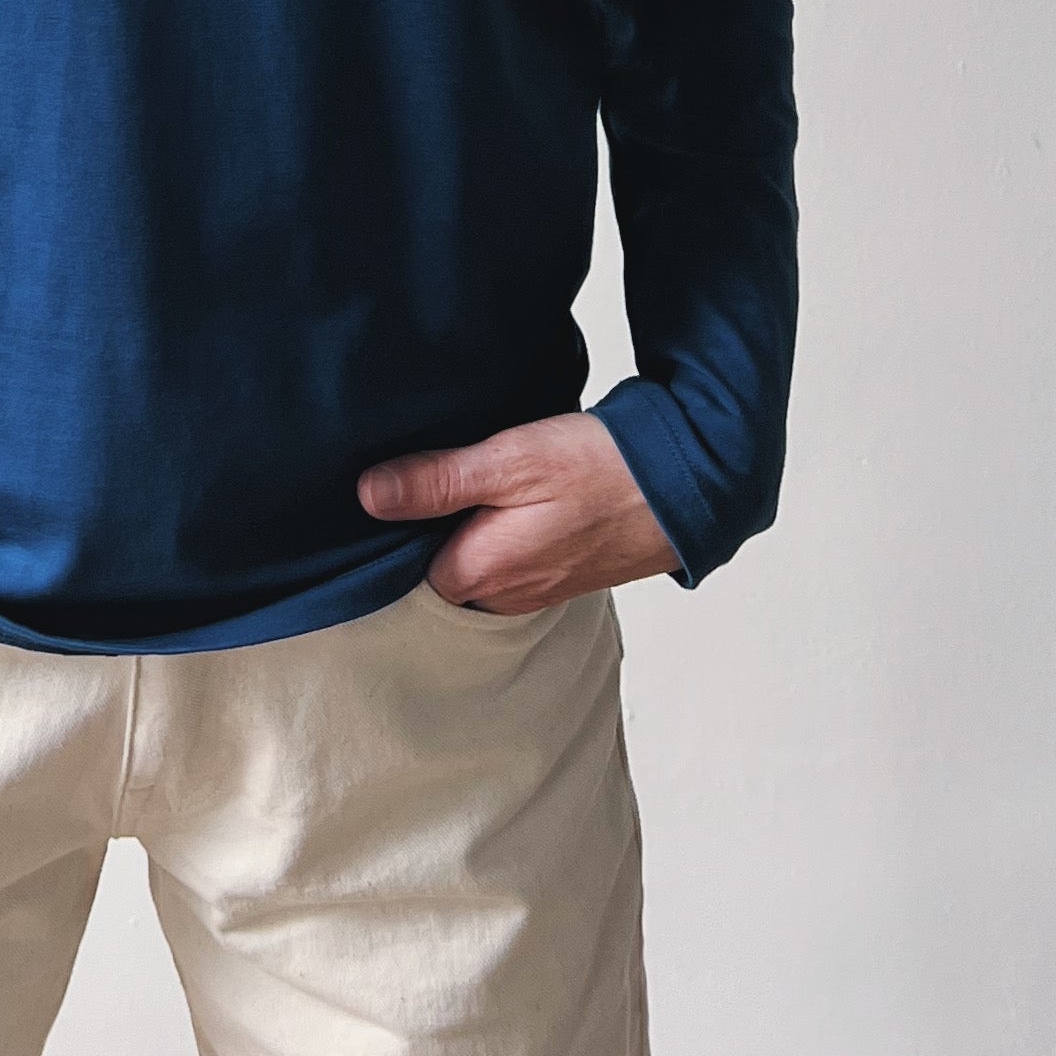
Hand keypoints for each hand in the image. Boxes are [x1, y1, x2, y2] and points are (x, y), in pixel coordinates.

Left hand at [357, 410, 679, 609]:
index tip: (385, 487)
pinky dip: (497, 533)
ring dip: (464, 530)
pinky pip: (508, 561)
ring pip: (474, 564)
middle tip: (422, 475)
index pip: (403, 567)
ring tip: (463, 481)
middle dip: (425, 531)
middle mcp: (505, 596)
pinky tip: (503, 498)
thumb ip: (439, 481)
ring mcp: (535, 590)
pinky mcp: (558, 574)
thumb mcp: (511, 460)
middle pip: (438, 569)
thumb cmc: (601, 470)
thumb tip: (368, 495)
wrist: (686, 484)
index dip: (391, 527)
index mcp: (483, 573)